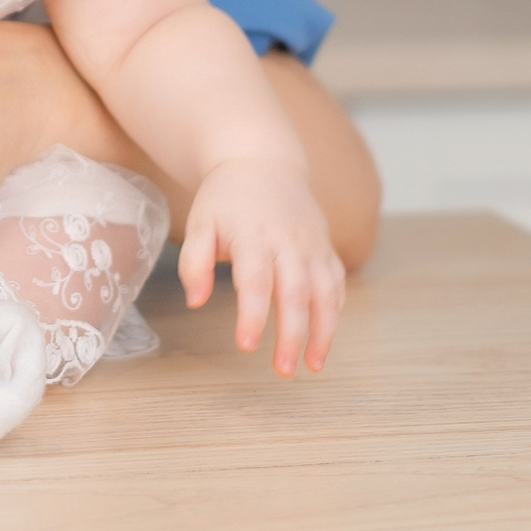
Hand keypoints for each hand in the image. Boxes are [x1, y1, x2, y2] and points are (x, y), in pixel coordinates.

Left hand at [178, 156, 345, 375]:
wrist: (261, 160)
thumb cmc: (225, 198)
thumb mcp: (200, 222)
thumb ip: (193, 262)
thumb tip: (194, 302)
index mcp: (254, 235)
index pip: (256, 282)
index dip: (253, 316)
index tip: (247, 346)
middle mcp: (289, 241)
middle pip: (297, 294)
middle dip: (293, 336)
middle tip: (284, 371)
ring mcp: (312, 244)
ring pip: (326, 292)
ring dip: (324, 332)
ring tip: (314, 365)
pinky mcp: (325, 246)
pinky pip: (336, 282)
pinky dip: (335, 310)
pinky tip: (326, 336)